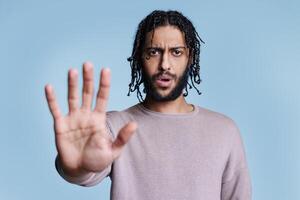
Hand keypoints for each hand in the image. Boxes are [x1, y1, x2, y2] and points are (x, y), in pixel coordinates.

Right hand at [45, 62, 136, 176]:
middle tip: (88, 64)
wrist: (80, 170)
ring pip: (73, 97)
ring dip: (72, 84)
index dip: (104, 84)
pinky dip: (52, 99)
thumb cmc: (97, 160)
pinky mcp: (60, 125)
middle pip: (88, 93)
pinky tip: (49, 87)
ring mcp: (73, 118)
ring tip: (73, 71)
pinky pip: (55, 109)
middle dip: (88, 79)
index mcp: (99, 118)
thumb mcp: (113, 151)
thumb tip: (135, 124)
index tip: (106, 70)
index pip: (102, 97)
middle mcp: (86, 115)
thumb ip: (122, 137)